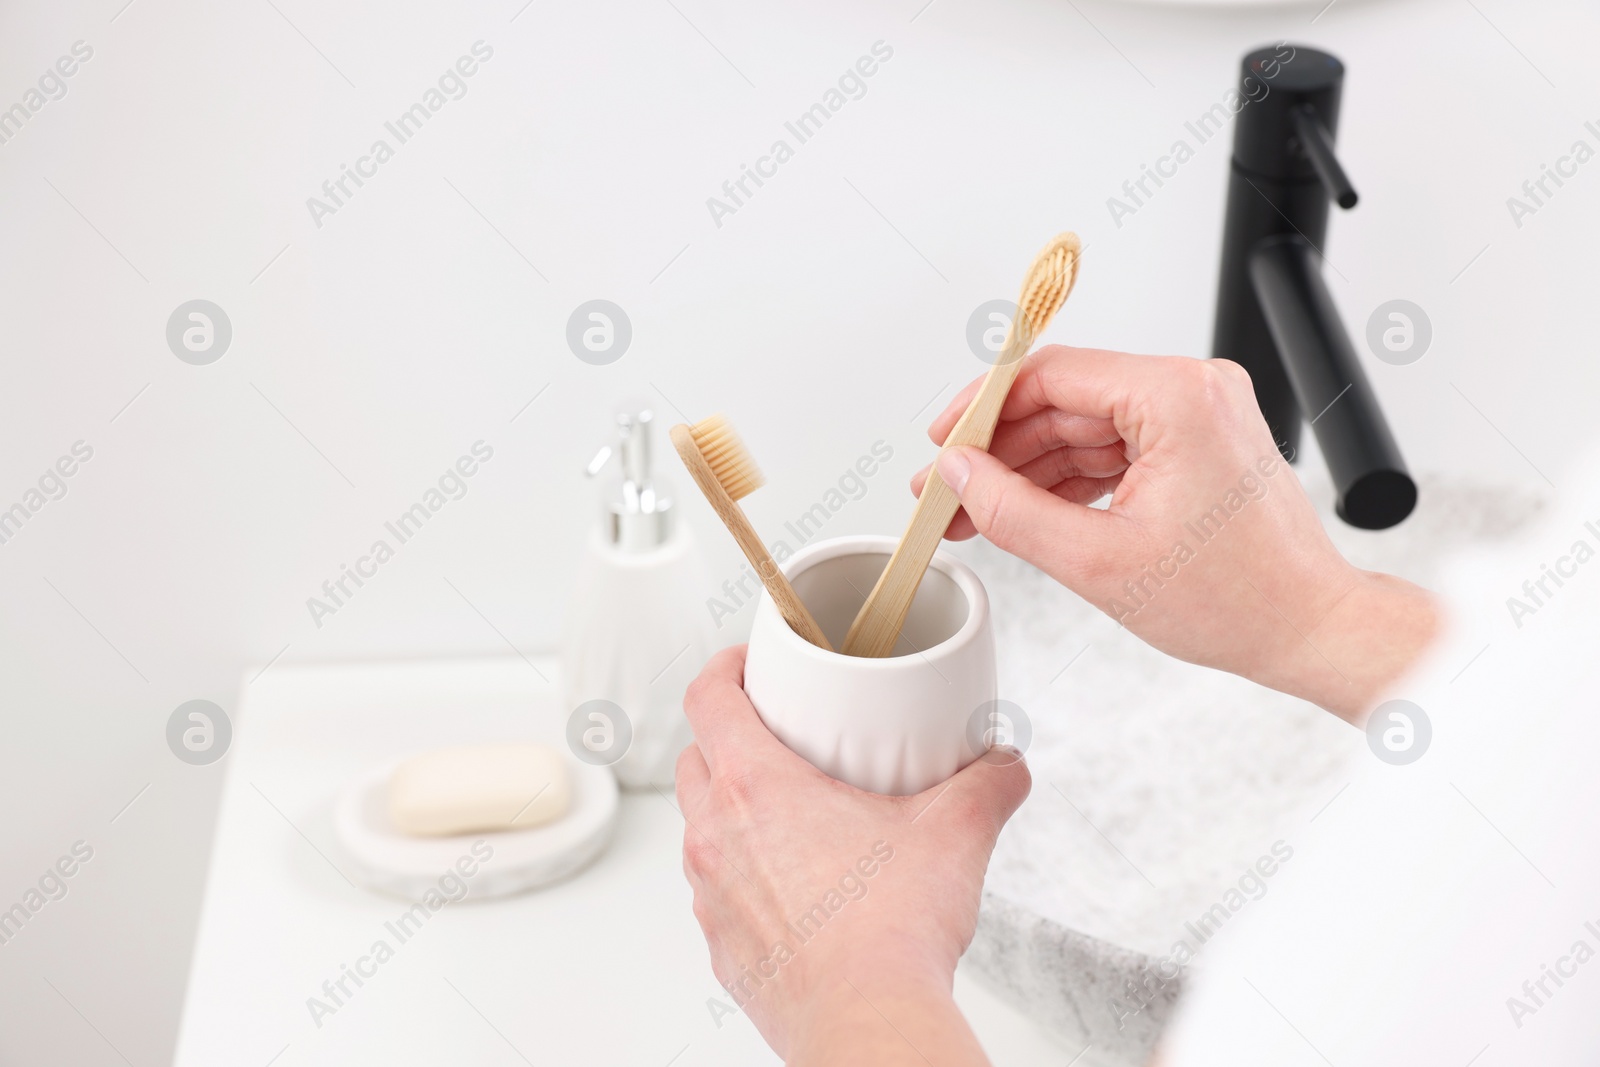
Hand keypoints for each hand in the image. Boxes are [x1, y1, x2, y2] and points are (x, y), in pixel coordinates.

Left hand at [675, 646, 1029, 1064]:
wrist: (869, 1022)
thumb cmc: (890, 931)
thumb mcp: (955, 834)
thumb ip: (988, 783)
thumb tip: (1007, 765)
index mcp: (756, 787)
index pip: (708, 699)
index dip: (722, 669)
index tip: (746, 665)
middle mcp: (717, 837)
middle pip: (696, 759)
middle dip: (728, 737)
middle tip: (778, 735)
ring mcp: (712, 897)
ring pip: (700, 828)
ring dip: (731, 810)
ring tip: (790, 812)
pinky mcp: (723, 947)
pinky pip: (718, 892)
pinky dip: (743, 874)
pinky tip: (796, 885)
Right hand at [914, 346, 1439, 722]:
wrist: (1306, 627)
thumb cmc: (1238, 599)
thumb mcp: (1099, 562)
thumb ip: (1014, 511)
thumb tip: (959, 476)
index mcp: (1178, 398)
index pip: (1051, 374)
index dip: (982, 408)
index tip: (943, 441)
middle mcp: (1192, 390)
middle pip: (1063, 399)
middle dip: (999, 449)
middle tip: (947, 489)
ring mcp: (1197, 414)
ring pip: (1082, 426)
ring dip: (1027, 468)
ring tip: (977, 512)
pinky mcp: (1195, 442)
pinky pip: (1112, 446)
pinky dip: (1067, 478)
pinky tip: (1027, 511)